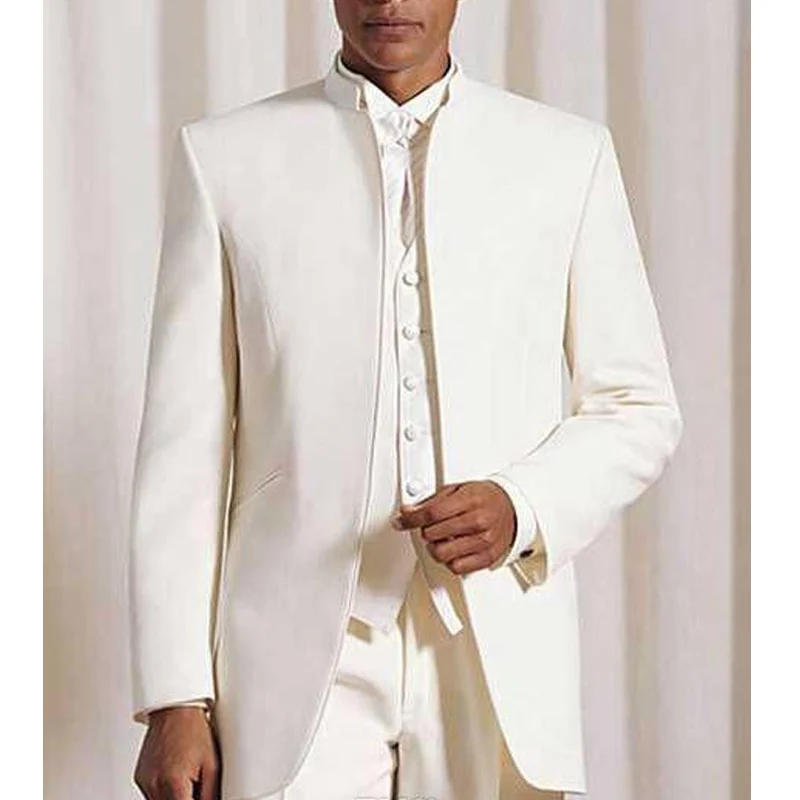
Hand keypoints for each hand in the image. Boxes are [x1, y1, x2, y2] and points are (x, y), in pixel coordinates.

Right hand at [134, 707, 219, 799]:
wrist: (175, 709)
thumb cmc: (193, 730)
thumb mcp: (212, 765)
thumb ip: (210, 794)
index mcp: (173, 783)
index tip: (199, 795)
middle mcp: (154, 785)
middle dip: (184, 799)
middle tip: (195, 787)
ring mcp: (145, 782)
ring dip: (174, 799)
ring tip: (187, 778)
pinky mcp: (140, 779)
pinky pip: (152, 795)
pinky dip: (164, 793)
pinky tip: (175, 775)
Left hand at [393, 481, 516, 574]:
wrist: (512, 507)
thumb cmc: (484, 497)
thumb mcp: (458, 489)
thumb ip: (432, 501)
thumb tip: (408, 512)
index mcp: (470, 500)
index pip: (431, 513)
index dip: (411, 519)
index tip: (401, 521)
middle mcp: (478, 522)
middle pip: (433, 534)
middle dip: (426, 531)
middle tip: (431, 527)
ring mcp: (483, 541)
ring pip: (442, 554)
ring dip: (435, 547)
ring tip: (442, 539)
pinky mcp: (487, 558)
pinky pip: (456, 568)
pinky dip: (449, 560)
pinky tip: (453, 549)